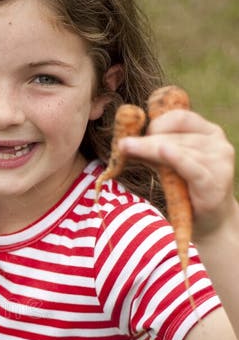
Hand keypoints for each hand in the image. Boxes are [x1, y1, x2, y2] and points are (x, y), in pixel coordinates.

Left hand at [120, 107, 236, 239]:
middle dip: (146, 139)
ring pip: (179, 149)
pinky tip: (162, 151)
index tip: (133, 133)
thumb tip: (124, 141)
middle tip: (122, 143)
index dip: (155, 123)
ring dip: (150, 149)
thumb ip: (155, 151)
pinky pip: (191, 166)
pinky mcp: (214, 180)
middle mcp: (217, 142)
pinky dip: (176, 158)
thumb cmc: (188, 191)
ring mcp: (218, 160)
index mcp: (208, 132)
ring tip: (128, 149)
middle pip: (175, 134)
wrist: (211, 222)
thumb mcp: (171, 166)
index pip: (179, 117)